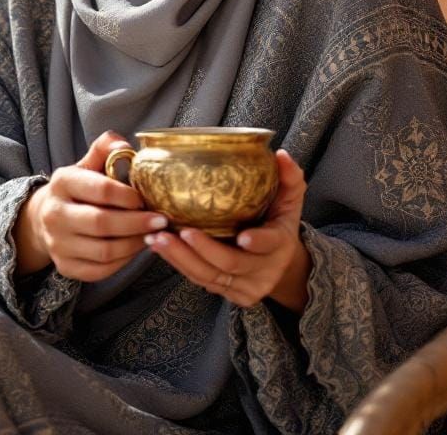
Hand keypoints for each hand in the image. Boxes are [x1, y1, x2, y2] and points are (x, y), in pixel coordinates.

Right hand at [14, 131, 169, 281]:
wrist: (45, 217)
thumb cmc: (77, 188)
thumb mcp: (87, 164)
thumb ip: (105, 149)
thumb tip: (124, 144)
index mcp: (62, 182)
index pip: (100, 190)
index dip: (128, 196)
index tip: (146, 198)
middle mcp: (54, 214)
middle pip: (102, 223)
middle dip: (137, 223)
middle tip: (161, 221)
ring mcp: (57, 243)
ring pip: (104, 251)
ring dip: (134, 244)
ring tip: (152, 235)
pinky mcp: (65, 266)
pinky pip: (100, 270)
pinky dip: (123, 262)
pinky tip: (135, 248)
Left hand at [143, 149, 310, 311]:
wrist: (280, 261)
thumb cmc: (278, 220)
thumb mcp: (290, 198)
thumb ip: (289, 177)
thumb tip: (281, 154)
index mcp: (280, 244)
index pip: (270, 244)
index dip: (258, 242)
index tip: (242, 237)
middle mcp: (264, 271)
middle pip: (230, 264)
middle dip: (202, 250)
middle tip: (179, 231)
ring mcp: (244, 286)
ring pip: (209, 276)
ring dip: (180, 258)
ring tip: (156, 238)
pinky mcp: (228, 293)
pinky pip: (200, 280)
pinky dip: (178, 263)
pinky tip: (158, 246)